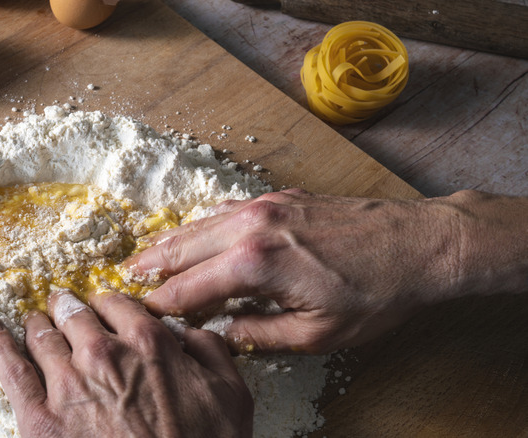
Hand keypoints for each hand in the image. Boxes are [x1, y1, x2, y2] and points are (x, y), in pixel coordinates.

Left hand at [0, 289, 252, 437]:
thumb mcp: (231, 395)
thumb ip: (209, 350)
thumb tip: (187, 330)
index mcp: (147, 342)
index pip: (116, 305)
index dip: (108, 305)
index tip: (104, 309)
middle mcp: (102, 353)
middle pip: (74, 315)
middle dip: (68, 308)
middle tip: (62, 305)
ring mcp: (66, 384)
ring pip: (41, 336)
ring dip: (37, 324)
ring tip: (34, 321)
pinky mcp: (39, 418)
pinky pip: (9, 370)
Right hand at [128, 189, 527, 354]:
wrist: (419, 243)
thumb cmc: (375, 292)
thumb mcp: (318, 333)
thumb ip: (261, 335)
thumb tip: (225, 333)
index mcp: (256, 265)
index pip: (189, 287)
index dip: (161, 304)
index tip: (142, 313)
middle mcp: (252, 228)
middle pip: (183, 246)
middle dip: (151, 263)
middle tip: (124, 275)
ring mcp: (266, 207)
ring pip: (201, 223)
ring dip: (172, 240)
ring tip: (147, 254)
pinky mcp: (281, 198)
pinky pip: (227, 209)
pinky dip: (203, 223)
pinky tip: (197, 231)